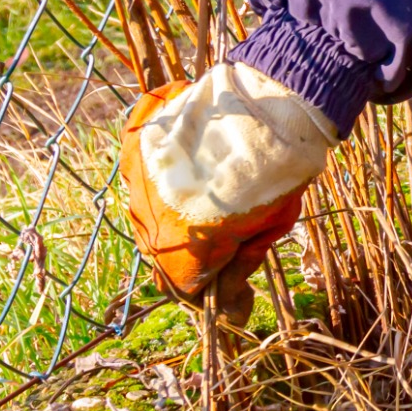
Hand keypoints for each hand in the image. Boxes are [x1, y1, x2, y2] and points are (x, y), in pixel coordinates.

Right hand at [119, 67, 332, 323]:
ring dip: (176, 209)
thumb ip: (241, 266)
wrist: (267, 102)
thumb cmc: (277, 172)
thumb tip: (232, 307)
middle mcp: (146, 217)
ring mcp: (134, 177)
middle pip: (163, 251)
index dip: (212, 292)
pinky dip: (163, 169)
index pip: (184, 289)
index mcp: (180, 247)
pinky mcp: (134, 142)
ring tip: (213, 190)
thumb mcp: (269, 229)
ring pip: (149, 210)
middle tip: (228, 235)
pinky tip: (194, 158)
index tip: (237, 294)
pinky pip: (141, 167)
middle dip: (193, 251)